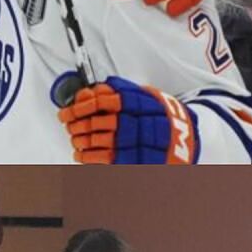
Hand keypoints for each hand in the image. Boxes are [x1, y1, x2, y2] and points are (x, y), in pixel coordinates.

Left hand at [57, 76, 197, 164]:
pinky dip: (87, 156)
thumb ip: (118, 91)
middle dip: (77, 124)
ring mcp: (135, 144)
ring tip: (74, 138)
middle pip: (96, 122)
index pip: (102, 101)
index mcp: (138, 103)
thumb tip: (89, 91)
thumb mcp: (143, 95)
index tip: (67, 110)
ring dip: (80, 140)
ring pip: (98, 141)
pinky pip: (104, 159)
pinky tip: (80, 153)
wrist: (185, 138)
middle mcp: (137, 122)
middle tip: (67, 124)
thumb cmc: (158, 115)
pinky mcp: (133, 161)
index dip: (80, 106)